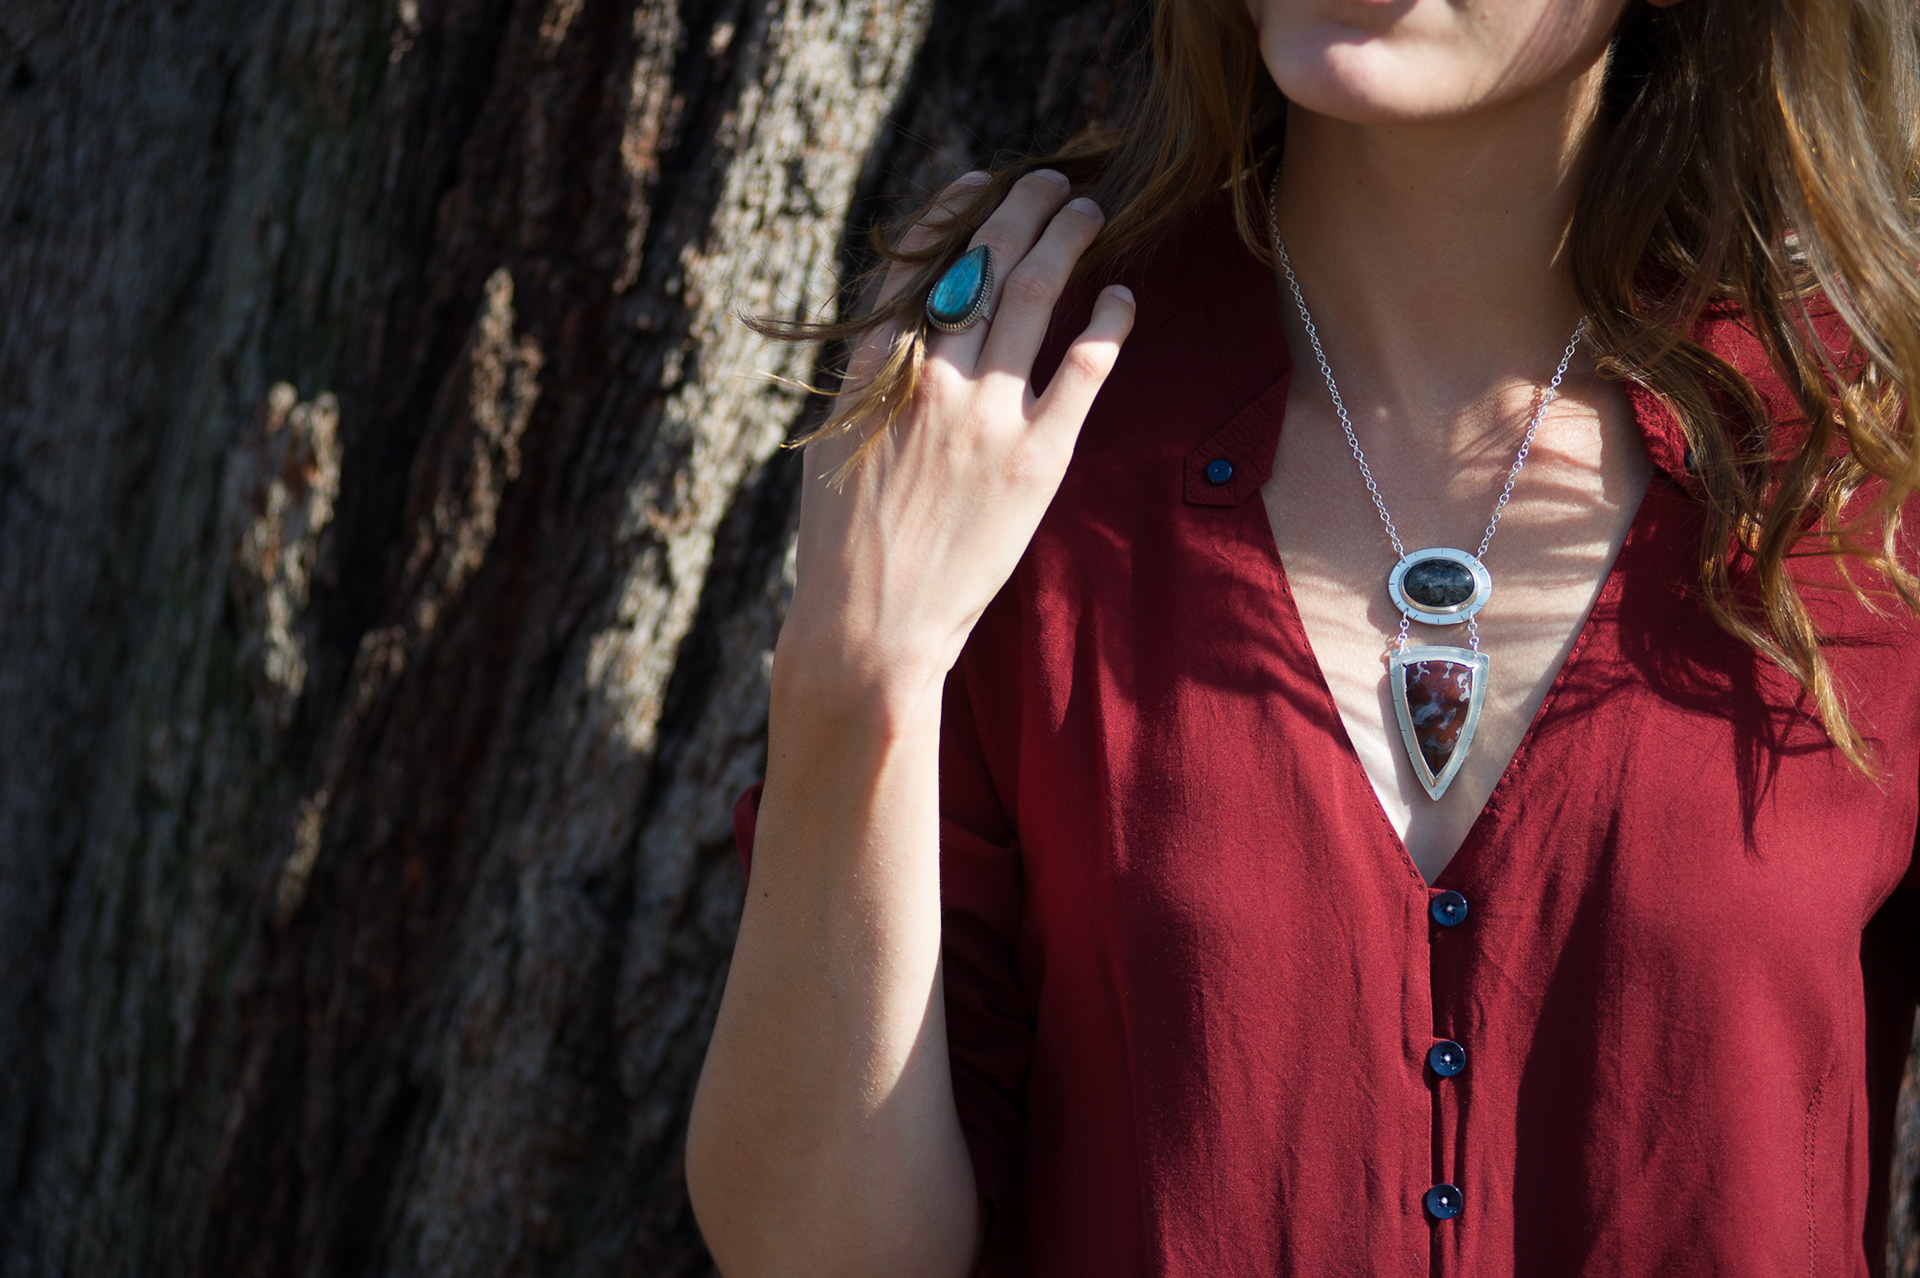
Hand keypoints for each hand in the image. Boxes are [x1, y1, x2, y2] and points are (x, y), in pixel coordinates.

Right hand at [780, 168, 1136, 714]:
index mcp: (873, 366)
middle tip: (1052, 183)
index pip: (919, 260)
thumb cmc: (843, 546)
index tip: (981, 184)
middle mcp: (931, 374)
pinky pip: (1084, 365)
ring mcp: (986, 413)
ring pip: (1036, 292)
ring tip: (1089, 212)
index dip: (954, 212)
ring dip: (1067, 238)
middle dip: (1024, 207)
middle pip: (986, 259)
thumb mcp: (836, 444)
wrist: (869, 625)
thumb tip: (904, 337)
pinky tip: (1121, 297)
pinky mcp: (1036, 457)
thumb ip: (871, 384)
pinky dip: (1108, 321)